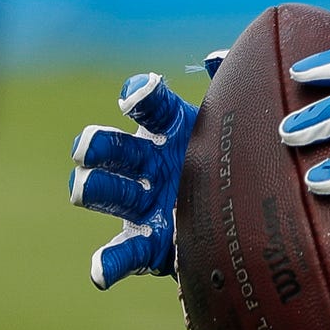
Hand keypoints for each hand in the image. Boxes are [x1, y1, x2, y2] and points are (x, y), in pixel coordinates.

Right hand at [69, 51, 225, 288]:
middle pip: (114, 148)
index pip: (148, 106)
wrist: (246, 214)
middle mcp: (148, 161)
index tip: (137, 94)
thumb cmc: (236, 156)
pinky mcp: (147, 243)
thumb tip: (216, 57)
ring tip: (82, 187)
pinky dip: (108, 263)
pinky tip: (101, 273)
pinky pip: (124, 254)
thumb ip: (229, 89)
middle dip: (98, 145)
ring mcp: (143, 203)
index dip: (140, 97)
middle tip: (86, 146)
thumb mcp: (239, 122)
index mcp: (170, 127)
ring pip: (109, 193)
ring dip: (93, 188)